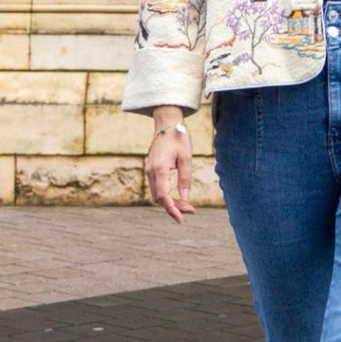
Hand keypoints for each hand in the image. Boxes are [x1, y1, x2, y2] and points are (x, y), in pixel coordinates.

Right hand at [146, 108, 195, 223]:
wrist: (167, 123)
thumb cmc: (179, 138)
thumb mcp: (186, 157)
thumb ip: (185, 178)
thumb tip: (185, 197)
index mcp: (159, 169)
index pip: (163, 196)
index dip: (171, 209)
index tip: (181, 218)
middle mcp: (151, 171)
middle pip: (159, 198)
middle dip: (173, 206)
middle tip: (191, 210)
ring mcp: (149, 169)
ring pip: (156, 193)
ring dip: (169, 201)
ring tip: (186, 205)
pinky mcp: (151, 168)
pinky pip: (156, 187)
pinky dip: (165, 194)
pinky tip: (177, 195)